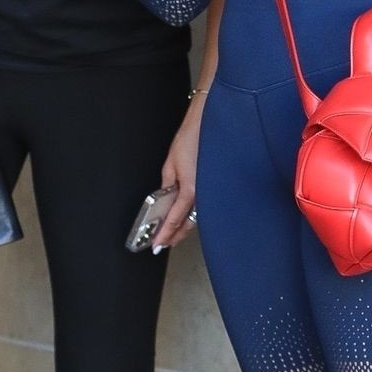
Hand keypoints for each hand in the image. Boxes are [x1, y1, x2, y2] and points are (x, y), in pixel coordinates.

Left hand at [151, 96, 205, 250]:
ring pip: (196, 218)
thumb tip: (164, 197)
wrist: (209, 125)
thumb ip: (167, 184)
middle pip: (188, 224)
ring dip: (184, 228)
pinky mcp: (213, 186)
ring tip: (173, 235)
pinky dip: (193, 216)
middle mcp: (202, 194)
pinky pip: (202, 207)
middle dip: (175, 236)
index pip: (174, 218)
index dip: (165, 234)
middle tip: (163, 244)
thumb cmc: (190, 140)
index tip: (157, 245)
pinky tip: (187, 219)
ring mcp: (209, 191)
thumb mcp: (171, 163)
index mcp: (189, 188)